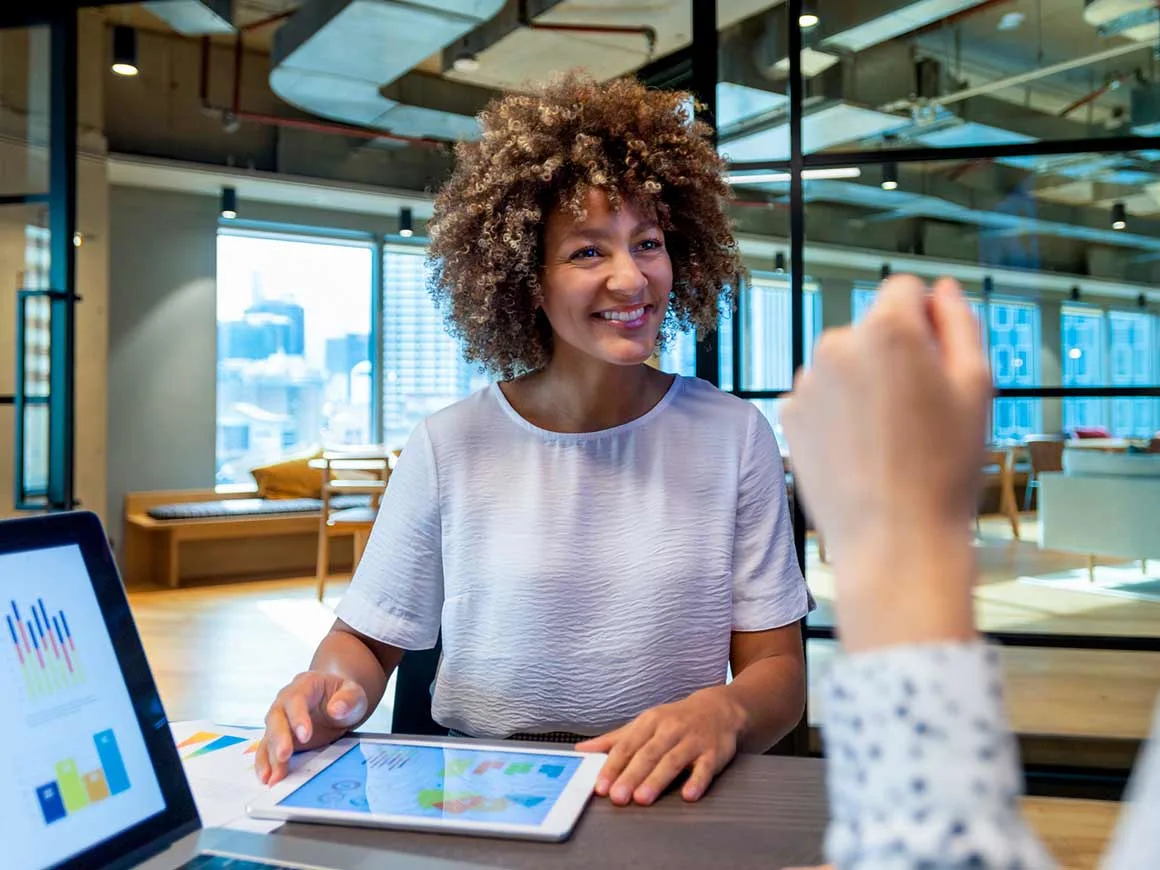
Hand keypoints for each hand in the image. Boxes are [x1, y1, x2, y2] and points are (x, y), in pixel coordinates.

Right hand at [255, 671, 367, 784]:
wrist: (338, 702)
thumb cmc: (344, 696)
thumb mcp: (354, 693)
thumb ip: (348, 699)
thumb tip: (337, 710)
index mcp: (305, 684)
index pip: (296, 699)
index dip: (298, 717)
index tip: (305, 736)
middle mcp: (286, 700)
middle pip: (276, 717)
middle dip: (279, 738)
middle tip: (284, 756)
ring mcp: (280, 719)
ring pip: (269, 736)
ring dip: (270, 756)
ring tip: (272, 776)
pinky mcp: (279, 737)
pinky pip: (268, 748)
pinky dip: (266, 763)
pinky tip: (267, 777)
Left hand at [575, 685, 744, 805]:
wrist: (717, 709)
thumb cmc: (674, 720)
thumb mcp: (643, 724)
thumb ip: (614, 739)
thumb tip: (581, 749)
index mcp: (649, 722)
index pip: (627, 746)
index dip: (612, 766)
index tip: (600, 786)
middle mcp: (670, 730)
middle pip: (647, 754)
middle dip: (631, 776)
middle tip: (617, 797)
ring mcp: (692, 741)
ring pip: (672, 761)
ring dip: (657, 779)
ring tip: (643, 798)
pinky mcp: (713, 753)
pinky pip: (705, 768)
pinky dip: (697, 781)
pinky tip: (688, 795)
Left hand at [781, 275, 990, 651]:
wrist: (894, 540)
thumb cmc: (946, 466)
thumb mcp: (976, 386)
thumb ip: (959, 323)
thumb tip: (939, 289)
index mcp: (888, 329)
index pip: (904, 289)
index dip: (925, 320)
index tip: (935, 362)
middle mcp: (837, 344)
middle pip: (871, 328)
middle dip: (892, 354)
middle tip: (917, 411)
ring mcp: (807, 380)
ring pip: (843, 363)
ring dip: (862, 383)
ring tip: (888, 437)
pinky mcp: (788, 413)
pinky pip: (820, 396)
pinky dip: (837, 412)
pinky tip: (858, 450)